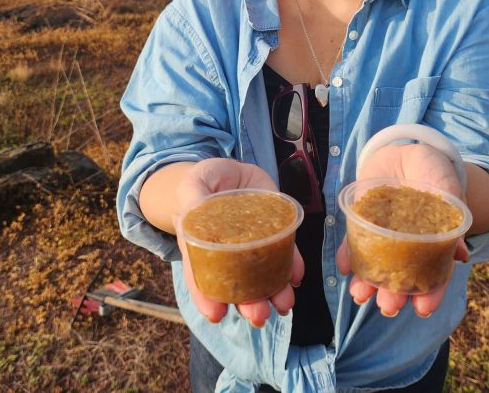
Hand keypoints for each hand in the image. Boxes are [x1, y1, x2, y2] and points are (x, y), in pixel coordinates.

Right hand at [173, 158, 304, 327]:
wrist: (234, 171)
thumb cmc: (206, 180)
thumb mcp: (194, 182)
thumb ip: (192, 196)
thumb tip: (192, 210)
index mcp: (202, 246)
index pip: (202, 276)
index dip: (207, 297)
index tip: (216, 314)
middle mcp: (229, 254)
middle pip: (236, 285)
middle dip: (248, 304)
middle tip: (258, 316)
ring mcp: (254, 245)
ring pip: (263, 276)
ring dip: (274, 293)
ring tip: (284, 304)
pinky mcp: (275, 233)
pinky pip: (286, 253)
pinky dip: (292, 267)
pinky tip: (296, 276)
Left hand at [335, 144, 468, 317]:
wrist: (406, 151)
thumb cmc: (433, 172)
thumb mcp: (447, 190)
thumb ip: (453, 217)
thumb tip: (461, 254)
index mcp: (431, 243)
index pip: (433, 275)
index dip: (431, 294)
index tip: (424, 309)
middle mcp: (406, 246)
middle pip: (400, 277)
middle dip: (394, 295)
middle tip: (388, 306)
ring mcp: (383, 235)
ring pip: (375, 266)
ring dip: (367, 284)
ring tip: (360, 296)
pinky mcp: (362, 222)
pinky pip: (353, 244)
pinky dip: (348, 256)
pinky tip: (346, 267)